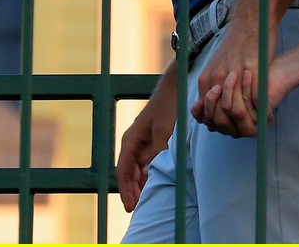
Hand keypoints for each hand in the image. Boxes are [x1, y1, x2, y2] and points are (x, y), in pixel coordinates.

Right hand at [115, 73, 177, 211]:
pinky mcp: (153, 145)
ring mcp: (142, 145)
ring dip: (140, 186)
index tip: (130, 206)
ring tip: (145, 202)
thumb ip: (158, 151)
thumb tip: (150, 173)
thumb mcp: (165, 130)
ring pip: (137, 171)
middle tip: (139, 209)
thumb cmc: (168, 108)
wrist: (175, 89)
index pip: (123, 171)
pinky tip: (154, 187)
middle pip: (128, 174)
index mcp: (130, 140)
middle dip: (132, 192)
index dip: (126, 190)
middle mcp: (133, 144)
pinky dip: (148, 177)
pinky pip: (147, 165)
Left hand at [191, 6, 276, 134]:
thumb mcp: (218, 64)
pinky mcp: (253, 72)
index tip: (232, 128)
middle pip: (221, 115)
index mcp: (207, 77)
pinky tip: (268, 115)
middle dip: (234, 127)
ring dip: (250, 122)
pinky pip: (256, 100)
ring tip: (259, 124)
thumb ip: (213, 84)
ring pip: (238, 111)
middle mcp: (217, 78)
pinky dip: (263, 112)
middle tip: (247, 129)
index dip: (220, 124)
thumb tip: (209, 106)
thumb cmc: (236, 45)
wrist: (250, 22)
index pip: (207, 113)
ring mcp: (234, 76)